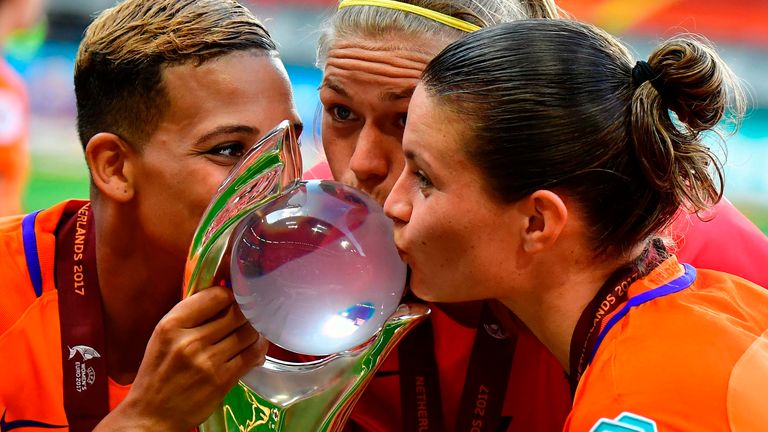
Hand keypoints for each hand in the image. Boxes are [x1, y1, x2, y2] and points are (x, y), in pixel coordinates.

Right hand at [95, 286, 267, 430]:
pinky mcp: (222, 380)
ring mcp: (208, 361)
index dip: (230, 296)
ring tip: (249, 335)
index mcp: (172, 324)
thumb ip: (191, 315)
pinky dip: (258, 351)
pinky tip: (253, 352)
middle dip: (245, 314)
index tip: (231, 302)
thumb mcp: (164, 337)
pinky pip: (252, 356)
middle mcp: (190, 340)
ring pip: (248, 333)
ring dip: (253, 332)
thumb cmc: (158, 373)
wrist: (151, 415)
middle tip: (245, 319)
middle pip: (237, 313)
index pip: (216, 295)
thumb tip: (225, 296)